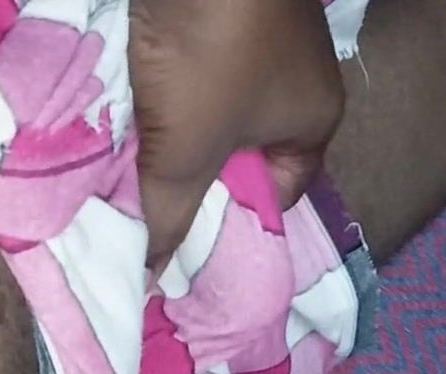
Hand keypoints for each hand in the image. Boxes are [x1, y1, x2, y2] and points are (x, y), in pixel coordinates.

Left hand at [130, 0, 343, 263]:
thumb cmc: (212, 53)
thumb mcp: (184, 151)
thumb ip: (167, 216)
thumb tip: (149, 275)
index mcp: (314, 119)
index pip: (280, 192)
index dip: (234, 219)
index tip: (189, 231)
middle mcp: (300, 75)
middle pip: (241, 150)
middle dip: (195, 175)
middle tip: (152, 200)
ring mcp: (264, 32)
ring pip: (211, 106)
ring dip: (173, 129)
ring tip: (132, 156)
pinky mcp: (224, 3)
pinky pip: (193, 63)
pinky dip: (163, 83)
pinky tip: (131, 101)